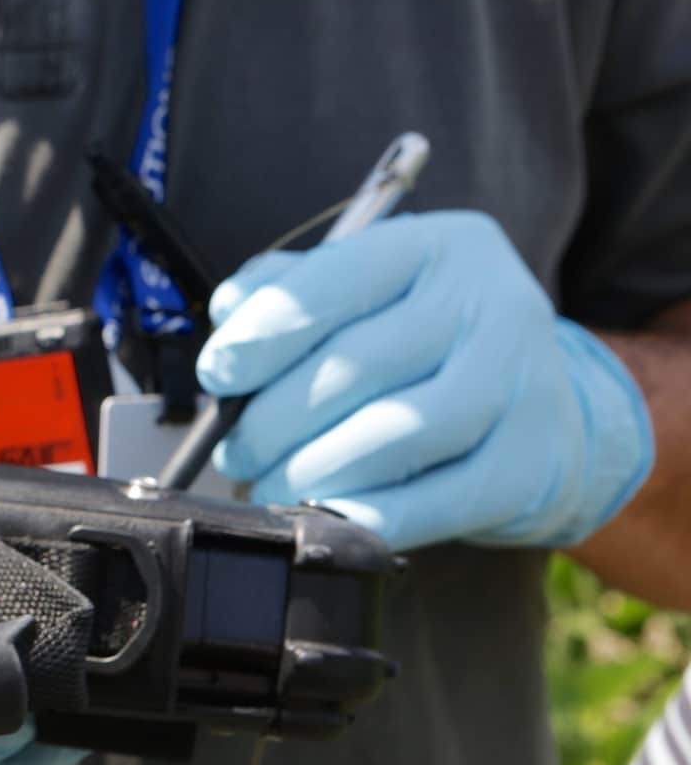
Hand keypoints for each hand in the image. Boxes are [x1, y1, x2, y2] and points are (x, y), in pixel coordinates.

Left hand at [196, 211, 652, 551]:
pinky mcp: (532, 462)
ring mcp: (524, 384)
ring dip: (310, 470)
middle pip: (355, 366)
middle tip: (237, 450)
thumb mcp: (368, 293)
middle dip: (272, 419)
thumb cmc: (427, 348)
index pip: (336, 280)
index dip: (263, 332)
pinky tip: (324, 516)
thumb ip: (294, 289)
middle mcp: (493, 304)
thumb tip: (232, 310)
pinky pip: (435, 500)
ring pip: (393, 434)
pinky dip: (366, 515)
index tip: (217, 373)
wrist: (546, 411)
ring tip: (270, 483)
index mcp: (440, 248)